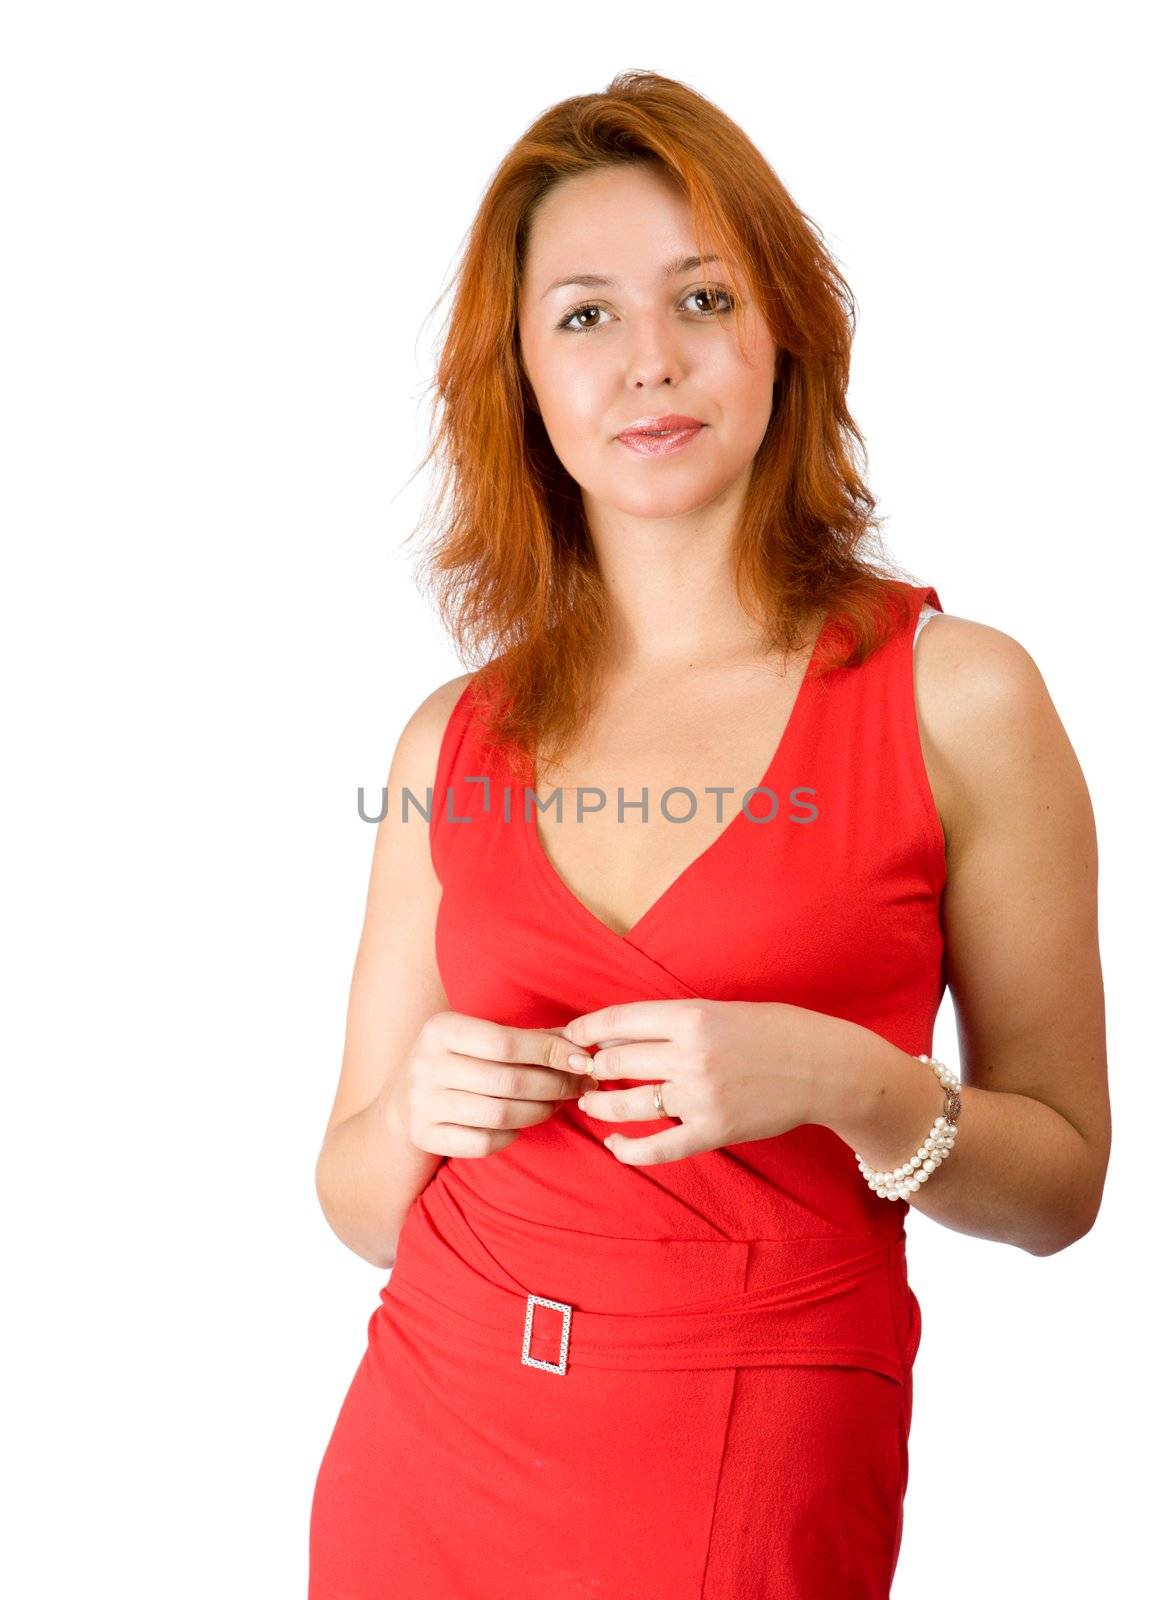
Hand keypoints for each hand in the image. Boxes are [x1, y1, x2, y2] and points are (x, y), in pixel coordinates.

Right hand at [386, 1012, 593, 1158]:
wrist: (403, 1097)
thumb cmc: (458, 1059)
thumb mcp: (479, 1036)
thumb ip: (527, 1037)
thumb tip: (580, 1040)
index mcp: (440, 1029)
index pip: (506, 1042)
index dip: (550, 1051)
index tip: (583, 1060)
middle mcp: (426, 1064)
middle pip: (508, 1081)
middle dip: (555, 1084)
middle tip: (580, 1085)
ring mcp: (422, 1103)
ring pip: (500, 1114)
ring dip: (540, 1111)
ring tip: (557, 1103)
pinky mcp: (424, 1136)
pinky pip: (483, 1143)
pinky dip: (511, 1136)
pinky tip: (521, 1125)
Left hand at [562, 999, 857, 1165]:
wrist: (824, 1067)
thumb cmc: (772, 1030)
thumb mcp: (718, 1009)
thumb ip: (671, 1021)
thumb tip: (616, 1034)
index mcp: (690, 1016)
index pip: (618, 1021)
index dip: (585, 1029)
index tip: (571, 1035)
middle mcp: (691, 1055)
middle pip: (615, 1062)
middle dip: (589, 1068)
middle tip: (580, 1072)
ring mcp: (701, 1096)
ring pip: (627, 1105)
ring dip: (599, 1106)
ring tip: (590, 1104)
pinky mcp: (714, 1131)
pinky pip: (658, 1148)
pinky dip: (628, 1151)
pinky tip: (614, 1146)